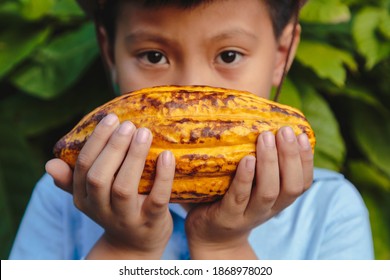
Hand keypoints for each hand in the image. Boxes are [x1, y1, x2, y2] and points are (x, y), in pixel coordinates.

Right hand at [46, 114, 175, 258]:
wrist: (134, 246)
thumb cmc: (114, 210)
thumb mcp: (91, 197)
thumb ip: (72, 180)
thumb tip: (49, 163)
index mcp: (84, 198)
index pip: (84, 166)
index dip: (97, 140)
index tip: (112, 118)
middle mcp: (101, 210)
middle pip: (100, 177)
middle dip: (113, 147)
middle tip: (128, 124)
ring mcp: (127, 218)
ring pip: (124, 188)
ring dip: (134, 157)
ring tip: (144, 133)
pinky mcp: (151, 223)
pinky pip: (157, 199)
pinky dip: (163, 177)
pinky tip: (167, 155)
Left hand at [185, 126, 313, 258]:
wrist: (212, 237)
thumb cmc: (231, 200)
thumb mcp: (253, 185)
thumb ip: (261, 163)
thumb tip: (263, 122)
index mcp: (279, 200)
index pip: (303, 182)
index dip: (306, 160)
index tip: (302, 135)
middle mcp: (269, 209)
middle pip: (290, 186)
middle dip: (290, 156)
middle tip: (284, 130)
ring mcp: (248, 215)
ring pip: (268, 192)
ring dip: (270, 163)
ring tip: (266, 137)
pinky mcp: (227, 217)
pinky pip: (239, 197)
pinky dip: (246, 178)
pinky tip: (247, 159)